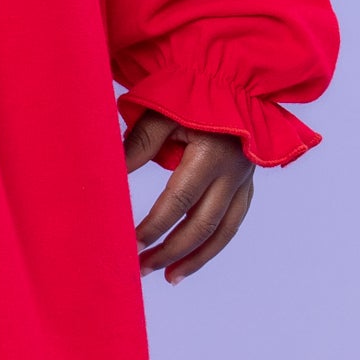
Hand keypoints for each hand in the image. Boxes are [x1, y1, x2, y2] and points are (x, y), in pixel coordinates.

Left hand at [124, 110, 254, 283]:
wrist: (233, 81)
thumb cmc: (190, 94)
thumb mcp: (162, 113)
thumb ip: (139, 145)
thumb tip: (112, 176)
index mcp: (209, 155)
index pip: (178, 201)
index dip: (155, 226)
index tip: (132, 244)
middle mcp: (231, 174)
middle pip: (201, 226)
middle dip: (170, 251)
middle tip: (142, 269)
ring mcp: (243, 182)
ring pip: (222, 232)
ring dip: (196, 259)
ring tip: (170, 278)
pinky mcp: (247, 186)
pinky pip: (232, 224)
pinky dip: (213, 245)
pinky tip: (194, 258)